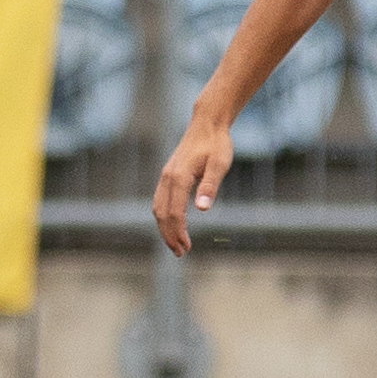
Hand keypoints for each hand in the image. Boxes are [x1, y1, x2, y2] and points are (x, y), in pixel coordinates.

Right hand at [151, 116, 234, 257]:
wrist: (206, 124)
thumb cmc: (216, 144)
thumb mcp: (219, 164)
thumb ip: (210, 186)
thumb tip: (202, 208)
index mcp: (178, 177)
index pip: (174, 213)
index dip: (179, 233)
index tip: (186, 248)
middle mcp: (167, 178)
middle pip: (162, 214)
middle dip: (169, 235)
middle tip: (181, 253)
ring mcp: (165, 176)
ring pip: (157, 208)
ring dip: (164, 228)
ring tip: (176, 243)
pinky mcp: (167, 175)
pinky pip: (159, 200)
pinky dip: (163, 216)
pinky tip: (172, 224)